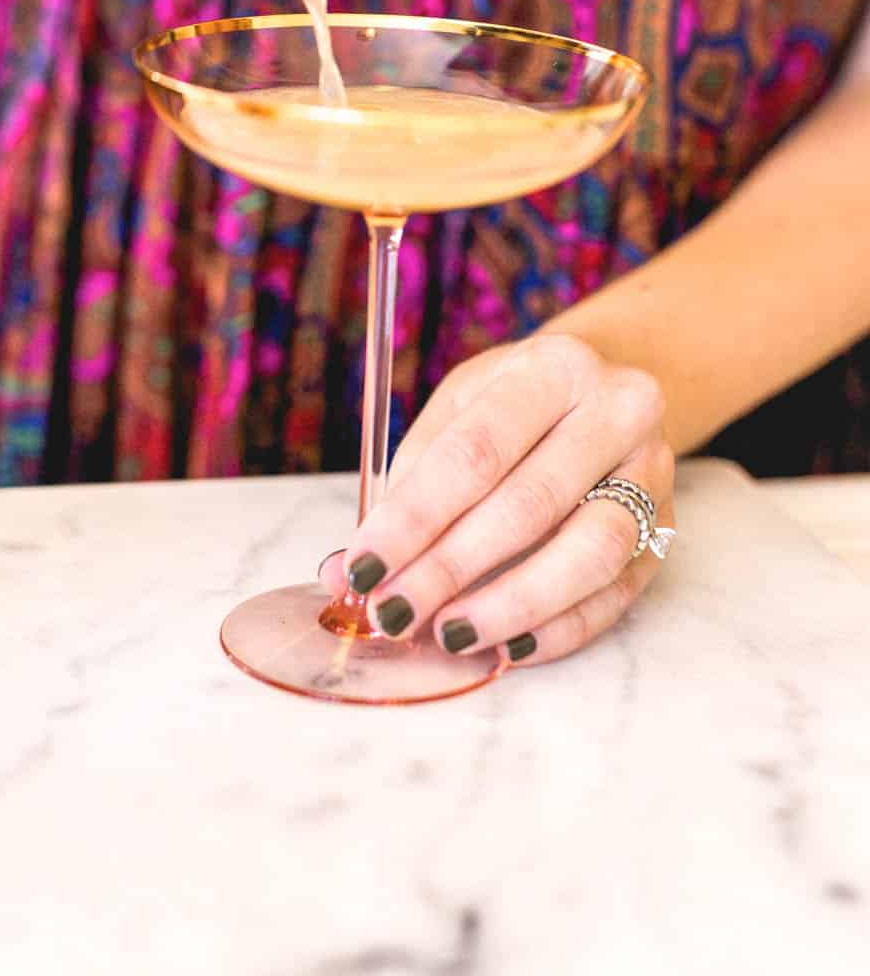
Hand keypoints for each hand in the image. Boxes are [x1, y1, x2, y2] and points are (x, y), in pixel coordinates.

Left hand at [321, 334, 674, 668]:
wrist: (605, 392)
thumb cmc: (515, 403)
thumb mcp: (461, 406)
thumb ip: (409, 481)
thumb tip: (349, 569)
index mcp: (555, 367)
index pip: (476, 452)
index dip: (415, 517)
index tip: (364, 565)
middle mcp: (618, 411)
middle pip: (527, 504)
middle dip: (449, 569)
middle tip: (393, 611)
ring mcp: (652, 473)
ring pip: (588, 553)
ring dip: (509, 604)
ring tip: (447, 633)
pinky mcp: (666, 530)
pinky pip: (615, 593)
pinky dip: (558, 628)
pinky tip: (506, 646)